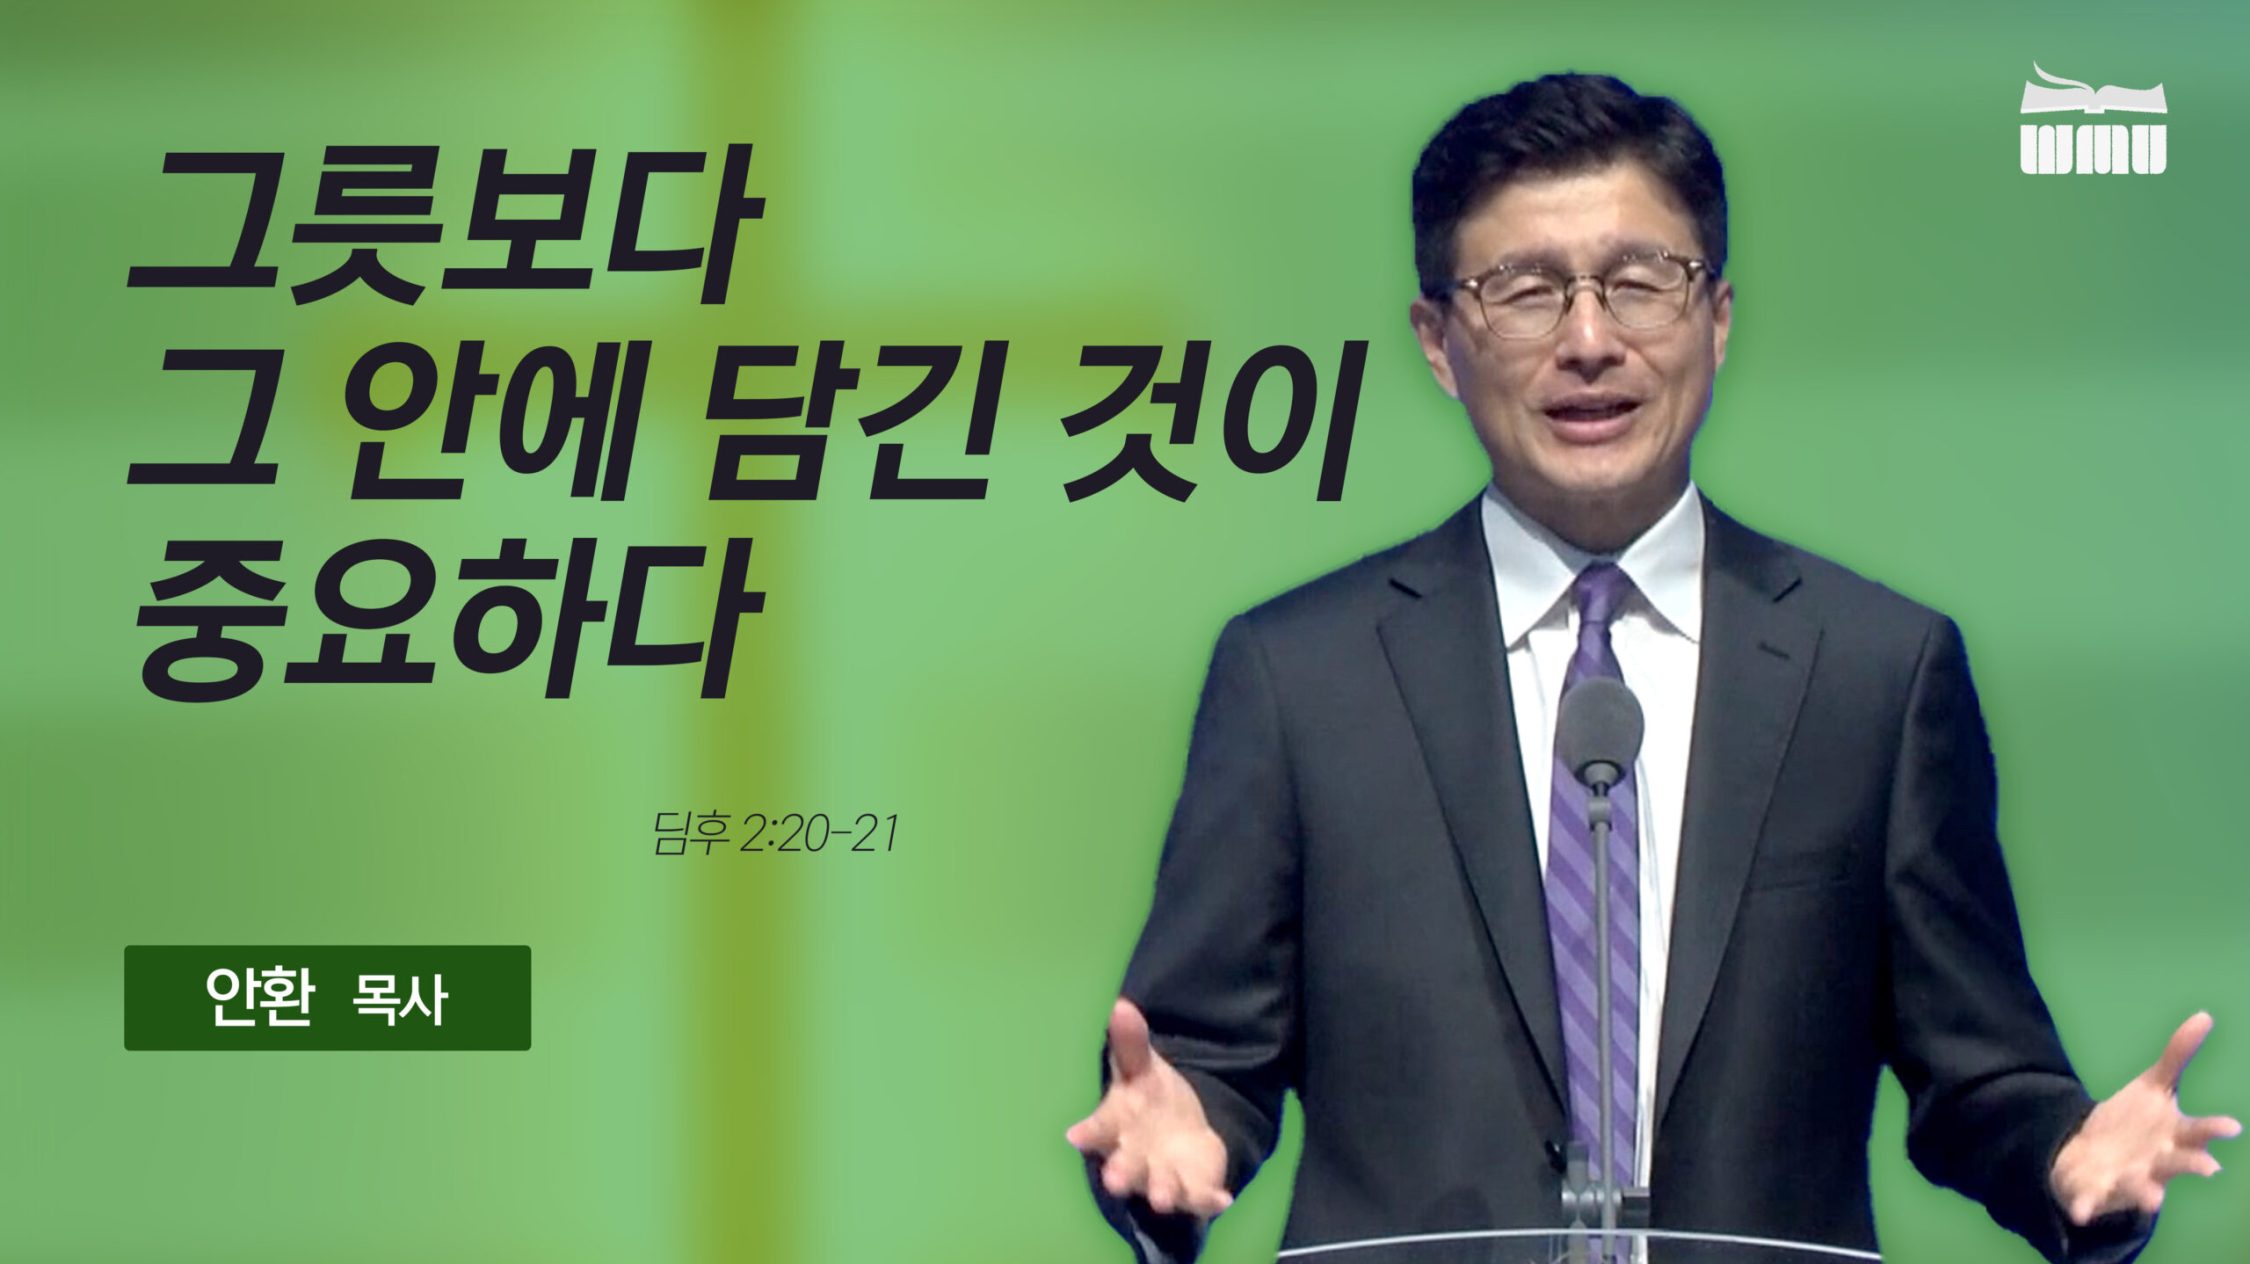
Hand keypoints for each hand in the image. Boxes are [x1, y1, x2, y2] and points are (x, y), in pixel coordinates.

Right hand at [1065, 998, 1235, 1219]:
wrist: (1179, 1134)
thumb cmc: (1148, 1100)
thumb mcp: (1141, 1068)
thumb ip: (1130, 1043)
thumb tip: (1120, 1005)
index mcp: (1116, 1126)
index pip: (1098, 1130)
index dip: (1088, 1134)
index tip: (1075, 1136)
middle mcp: (1134, 1156)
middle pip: (1124, 1167)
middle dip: (1120, 1173)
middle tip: (1113, 1181)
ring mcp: (1163, 1175)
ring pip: (1159, 1187)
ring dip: (1161, 1192)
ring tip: (1162, 1198)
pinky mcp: (1192, 1187)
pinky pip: (1200, 1197)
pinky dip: (1209, 1200)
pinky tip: (1222, 1199)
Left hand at [2051, 1011, 2242, 1222]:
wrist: (2099, 1157)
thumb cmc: (2138, 1123)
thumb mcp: (2154, 1085)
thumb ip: (2178, 1055)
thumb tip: (2206, 1015)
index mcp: (2175, 1136)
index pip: (2199, 1131)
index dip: (2215, 1129)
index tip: (2233, 1126)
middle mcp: (2159, 1162)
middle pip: (2180, 1164)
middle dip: (2193, 1165)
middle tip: (2210, 1168)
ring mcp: (2131, 1178)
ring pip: (2144, 1188)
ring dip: (2148, 1192)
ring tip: (2154, 1199)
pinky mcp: (2101, 1190)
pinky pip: (2094, 1200)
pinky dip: (2089, 1206)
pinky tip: (2080, 1213)